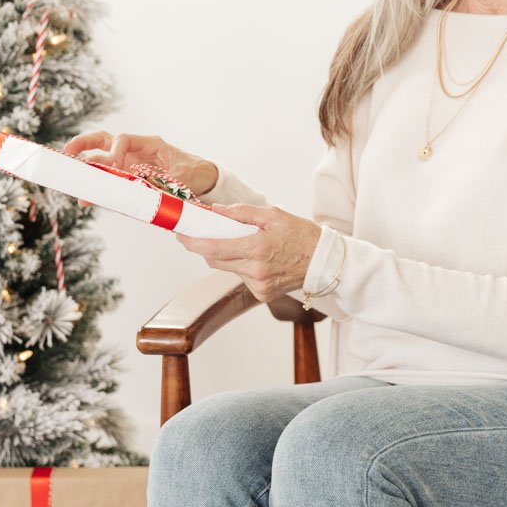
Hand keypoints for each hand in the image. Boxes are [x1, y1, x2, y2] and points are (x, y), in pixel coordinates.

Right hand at [62, 130, 216, 208]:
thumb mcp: (183, 177)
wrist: (203, 180)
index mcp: (149, 144)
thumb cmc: (194, 172)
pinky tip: (90, 199)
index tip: (114, 166)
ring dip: (88, 169)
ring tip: (75, 184)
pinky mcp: (131, 179)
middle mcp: (136, 152)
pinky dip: (101, 188)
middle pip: (104, 141)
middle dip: (85, 145)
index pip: (123, 140)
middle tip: (68, 153)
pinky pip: (112, 181)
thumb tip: (149, 190)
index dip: (115, 151)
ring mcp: (132, 165)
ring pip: (103, 160)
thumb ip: (166, 182)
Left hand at [174, 204, 323, 303]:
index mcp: (257, 249)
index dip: (193, 241)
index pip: (214, 247)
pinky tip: (257, 259)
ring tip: (241, 243)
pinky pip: (241, 277)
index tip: (181, 234)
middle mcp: (255, 271)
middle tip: (200, 232)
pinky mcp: (262, 295)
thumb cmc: (302, 235)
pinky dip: (241, 266)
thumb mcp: (273, 215)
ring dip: (226, 255)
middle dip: (204, 246)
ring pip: (227, 268)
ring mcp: (258, 286)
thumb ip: (241, 213)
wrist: (325, 263)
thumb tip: (215, 211)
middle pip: (214, 260)